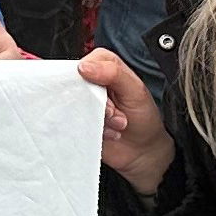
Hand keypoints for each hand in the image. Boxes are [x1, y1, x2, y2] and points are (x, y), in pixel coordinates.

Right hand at [75, 48, 175, 195]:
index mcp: (104, 67)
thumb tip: (84, 66)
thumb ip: (114, 73)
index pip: (84, 64)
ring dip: (97, 120)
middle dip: (98, 104)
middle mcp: (91, 84)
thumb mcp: (135, 91)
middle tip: (114, 113)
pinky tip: (108, 133)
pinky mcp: (77, 122)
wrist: (143, 151)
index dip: (91, 80)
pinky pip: (71, 124)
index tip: (104, 94)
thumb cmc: (143, 117)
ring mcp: (83, 105)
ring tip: (117, 124)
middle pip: (75, 86)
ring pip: (73, 107)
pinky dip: (90, 131)